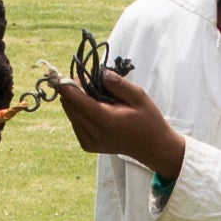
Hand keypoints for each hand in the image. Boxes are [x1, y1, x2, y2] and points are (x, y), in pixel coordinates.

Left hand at [52, 60, 183, 182]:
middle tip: (91, 80)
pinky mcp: (86, 145)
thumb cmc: (148, 120)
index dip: (69, 84)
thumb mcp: (139, 96)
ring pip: (70, 113)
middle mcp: (93, 133)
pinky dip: (81, 111)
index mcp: (105, 120)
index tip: (76, 73)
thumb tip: (99, 73)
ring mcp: (88, 141)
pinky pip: (75, 121)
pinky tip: (97, 109)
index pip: (75, 100)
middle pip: (68, 105)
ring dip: (78, 100)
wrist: (152, 147)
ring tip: (97, 96)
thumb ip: (118, 84)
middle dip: (75, 89)